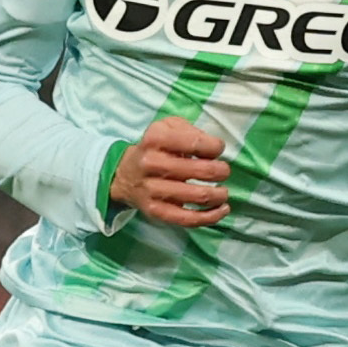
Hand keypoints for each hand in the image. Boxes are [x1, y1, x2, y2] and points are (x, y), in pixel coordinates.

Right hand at [112, 116, 231, 228]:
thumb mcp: (167, 127)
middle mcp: (151, 163)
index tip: (217, 150)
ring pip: (198, 195)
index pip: (196, 143)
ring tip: (223, 191)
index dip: (215, 147)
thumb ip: (191, 130)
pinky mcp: (156, 210)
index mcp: (156, 138)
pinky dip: (211, 216)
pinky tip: (222, 209)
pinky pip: (189, 219)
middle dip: (221, 171)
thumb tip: (214, 148)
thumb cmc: (155, 149)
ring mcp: (152, 189)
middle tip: (223, 171)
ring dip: (219, 194)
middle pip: (201, 170)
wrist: (124, 175)